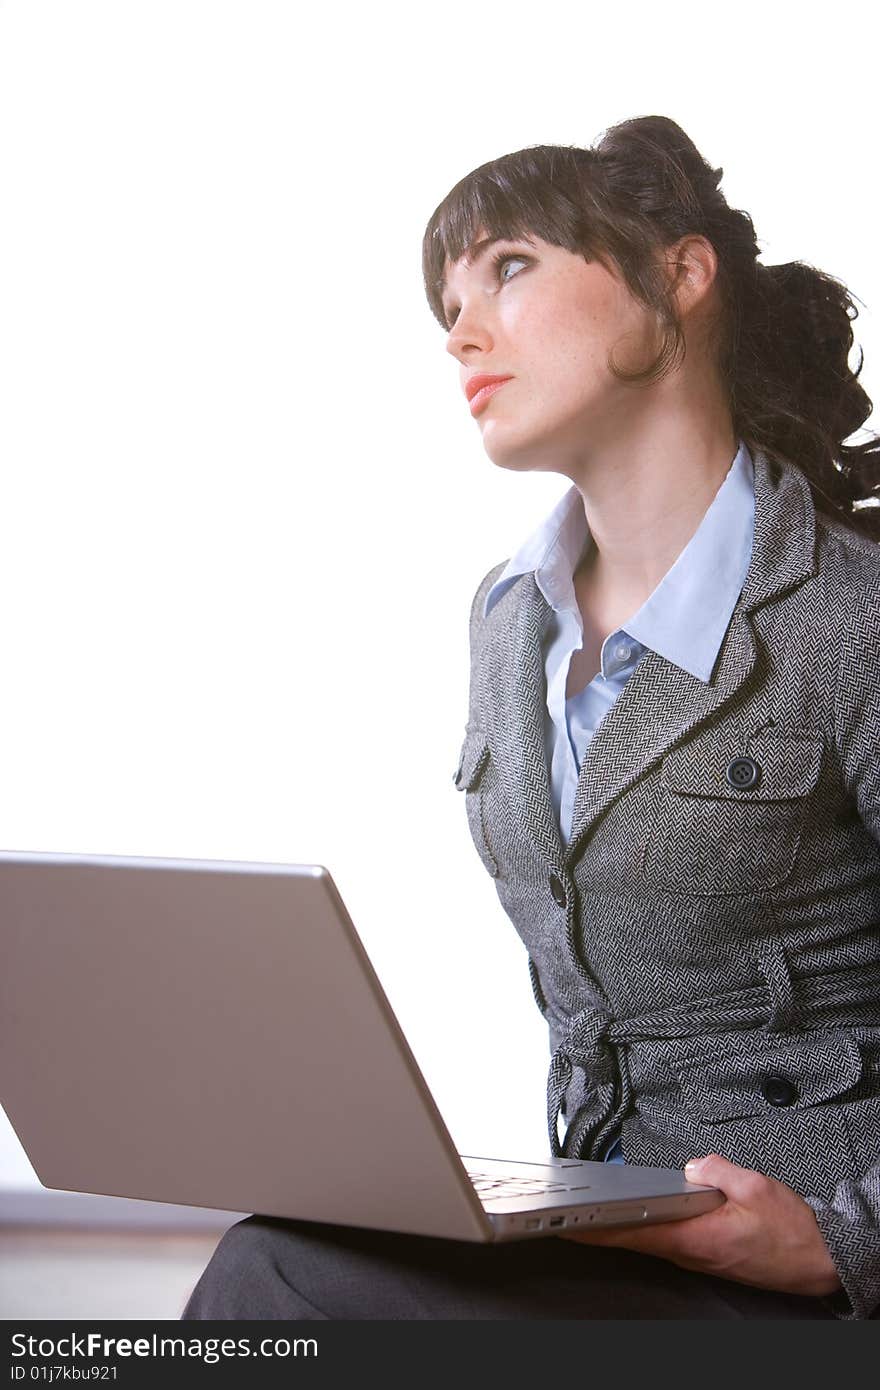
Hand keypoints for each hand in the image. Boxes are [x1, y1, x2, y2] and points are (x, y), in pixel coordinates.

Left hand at [558, 1153, 841, 1297]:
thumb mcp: (755, 1187)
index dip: (599, 1229)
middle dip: (600, 1225)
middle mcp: (691, 1252)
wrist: (817, 1261)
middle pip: (635, 1237)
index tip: (571, 1223)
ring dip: (622, 1225)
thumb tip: (692, 1164)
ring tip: (593, 1206)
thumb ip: (716, 1170)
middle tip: (568, 1211)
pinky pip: (668, 1238)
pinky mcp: (706, 1255)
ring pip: (650, 1238)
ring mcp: (697, 1257)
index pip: (635, 1233)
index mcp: (697, 1237)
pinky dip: (647, 1226)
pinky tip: (638, 1212)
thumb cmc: (791, 1232)